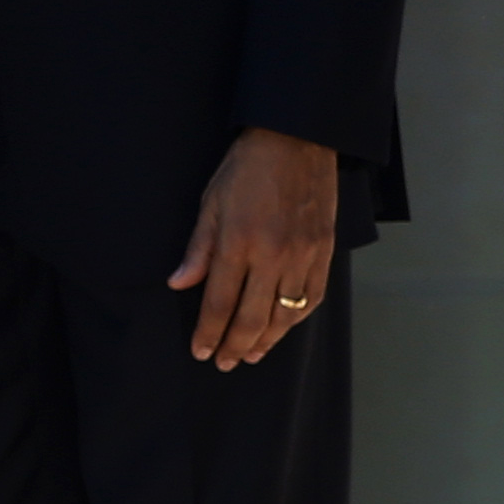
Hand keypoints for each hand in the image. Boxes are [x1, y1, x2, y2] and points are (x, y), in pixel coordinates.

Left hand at [169, 127, 342, 366]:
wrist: (296, 139)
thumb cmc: (247, 168)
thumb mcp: (211, 203)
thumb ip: (198, 248)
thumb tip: (179, 284)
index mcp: (238, 242)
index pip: (219, 303)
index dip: (208, 333)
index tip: (201, 352)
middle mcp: (273, 255)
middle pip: (252, 317)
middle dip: (235, 345)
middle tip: (224, 363)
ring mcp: (302, 254)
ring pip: (285, 314)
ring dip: (267, 339)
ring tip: (252, 354)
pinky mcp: (323, 249)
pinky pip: (312, 296)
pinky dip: (298, 317)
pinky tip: (284, 326)